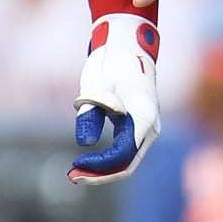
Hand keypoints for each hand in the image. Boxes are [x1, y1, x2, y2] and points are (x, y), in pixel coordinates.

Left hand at [67, 12, 160, 183]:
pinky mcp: (137, 125)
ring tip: (76, 172)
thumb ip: (92, 112)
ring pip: (128, 159)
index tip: (76, 164)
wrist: (127, 44)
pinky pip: (125, 150)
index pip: (124, 153)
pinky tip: (89, 161)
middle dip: (101, 174)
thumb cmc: (111, 61)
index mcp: (144, 116)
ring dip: (104, 169)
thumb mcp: (96, 84)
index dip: (100, 164)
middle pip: (128, 162)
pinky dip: (108, 158)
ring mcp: (146, 127)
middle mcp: (150, 127)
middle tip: (72, 177)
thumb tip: (85, 142)